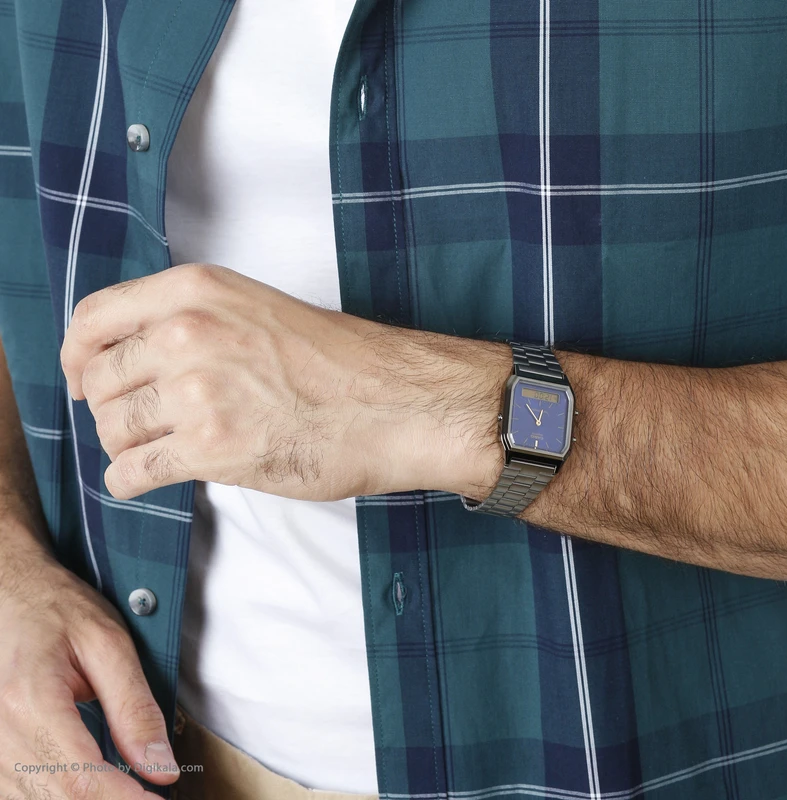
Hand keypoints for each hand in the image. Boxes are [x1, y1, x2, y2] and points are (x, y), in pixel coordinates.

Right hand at [0, 538, 176, 797]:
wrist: (9, 592)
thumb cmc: (56, 608)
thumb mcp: (108, 643)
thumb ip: (134, 707)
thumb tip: (160, 767)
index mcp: (30, 701)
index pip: (80, 780)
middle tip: (152, 799)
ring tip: (130, 791)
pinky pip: (19, 792)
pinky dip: (60, 796)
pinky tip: (95, 788)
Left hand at [61, 263, 511, 501]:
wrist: (396, 402)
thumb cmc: (344, 363)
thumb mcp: (260, 311)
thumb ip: (195, 323)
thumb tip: (140, 359)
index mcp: (198, 291)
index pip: (94, 318)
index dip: (76, 355)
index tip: (80, 377)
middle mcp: (189, 334)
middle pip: (96, 379)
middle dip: (105, 408)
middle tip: (130, 424)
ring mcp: (198, 392)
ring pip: (111, 428)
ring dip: (123, 446)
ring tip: (153, 451)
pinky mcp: (212, 449)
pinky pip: (132, 473)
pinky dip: (130, 482)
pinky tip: (149, 479)